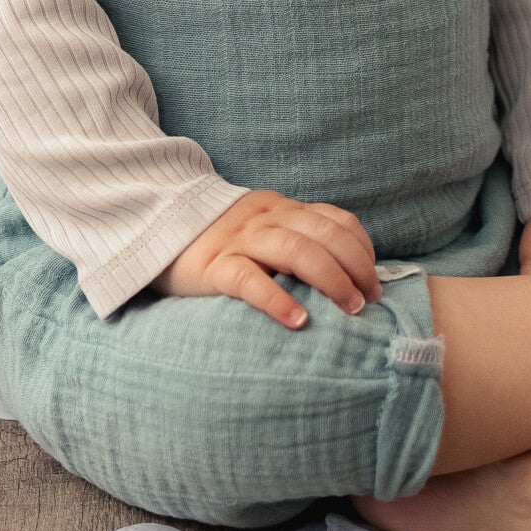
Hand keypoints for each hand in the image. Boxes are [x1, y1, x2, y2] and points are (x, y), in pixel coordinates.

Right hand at [154, 189, 381, 329]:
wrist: (156, 230)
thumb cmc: (219, 242)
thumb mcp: (262, 229)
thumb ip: (295, 240)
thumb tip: (345, 276)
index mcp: (282, 209)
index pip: (336, 219)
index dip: (363, 249)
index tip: (374, 280)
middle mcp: (266, 219)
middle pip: (324, 235)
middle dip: (356, 268)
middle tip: (370, 302)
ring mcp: (240, 241)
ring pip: (297, 251)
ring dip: (332, 281)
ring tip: (349, 311)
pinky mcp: (214, 266)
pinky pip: (250, 281)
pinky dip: (278, 300)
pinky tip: (298, 322)